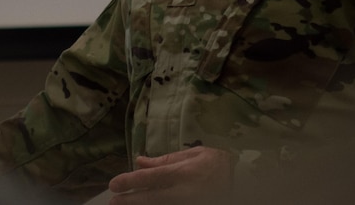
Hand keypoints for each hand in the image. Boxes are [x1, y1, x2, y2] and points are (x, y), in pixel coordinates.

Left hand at [107, 146, 233, 204]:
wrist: (241, 180)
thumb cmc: (215, 163)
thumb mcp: (191, 154)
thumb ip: (164, 160)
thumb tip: (140, 160)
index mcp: (182, 173)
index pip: (151, 178)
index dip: (130, 181)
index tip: (114, 184)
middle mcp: (183, 191)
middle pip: (151, 198)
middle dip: (130, 201)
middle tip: (113, 202)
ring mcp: (187, 203)